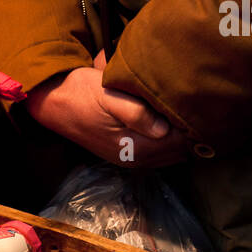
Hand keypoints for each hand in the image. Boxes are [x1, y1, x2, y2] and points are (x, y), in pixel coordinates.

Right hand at [26, 66, 189, 168]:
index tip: (196, 104)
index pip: (177, 142)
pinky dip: (167, 142)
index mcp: (133, 146)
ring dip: (179, 138)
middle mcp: (134, 158)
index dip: (190, 125)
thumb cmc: (82, 92)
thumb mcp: (109, 96)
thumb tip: (163, 129)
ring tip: (186, 113)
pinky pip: (156, 153)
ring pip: (168, 155)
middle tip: (197, 106)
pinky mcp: (124, 153)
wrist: (55, 101)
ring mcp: (129, 158)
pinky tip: (169, 123)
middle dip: (188, 133)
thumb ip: (136, 113)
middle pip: (176, 152)